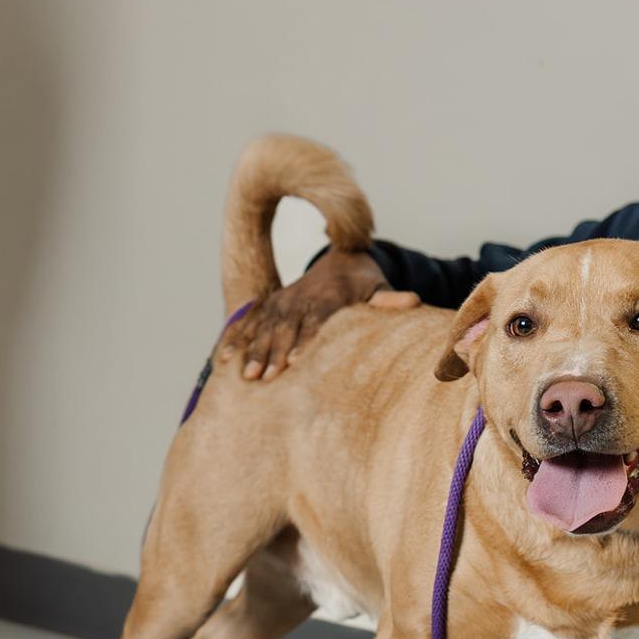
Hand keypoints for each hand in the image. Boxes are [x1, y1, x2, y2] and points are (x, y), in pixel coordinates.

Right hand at [218, 249, 420, 380]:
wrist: (342, 260)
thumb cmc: (366, 285)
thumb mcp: (380, 289)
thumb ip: (391, 299)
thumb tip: (414, 300)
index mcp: (329, 297)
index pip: (316, 321)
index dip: (304, 340)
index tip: (296, 361)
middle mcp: (302, 298)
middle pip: (286, 328)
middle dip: (273, 353)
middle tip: (265, 378)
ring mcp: (283, 302)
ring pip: (264, 327)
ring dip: (253, 351)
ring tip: (245, 376)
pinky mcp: (271, 306)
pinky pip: (250, 324)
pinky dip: (237, 341)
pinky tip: (224, 362)